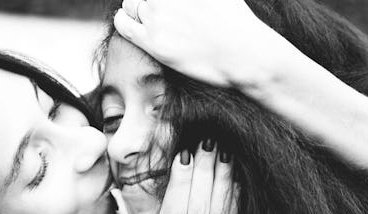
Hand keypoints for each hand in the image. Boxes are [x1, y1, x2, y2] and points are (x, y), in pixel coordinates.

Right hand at [111, 140, 237, 213]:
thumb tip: (115, 195)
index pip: (172, 210)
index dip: (180, 180)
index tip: (185, 152)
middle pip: (197, 206)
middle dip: (204, 170)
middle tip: (208, 141)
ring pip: (217, 211)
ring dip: (222, 178)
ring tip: (223, 151)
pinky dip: (234, 198)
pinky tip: (235, 177)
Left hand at [114, 0, 289, 86]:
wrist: (243, 54)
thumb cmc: (237, 21)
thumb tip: (190, 0)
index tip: (166, 5)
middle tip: (159, 10)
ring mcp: (158, 17)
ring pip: (130, 4)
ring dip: (137, 9)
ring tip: (149, 18)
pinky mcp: (154, 42)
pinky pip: (123, 24)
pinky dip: (124, 20)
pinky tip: (131, 22)